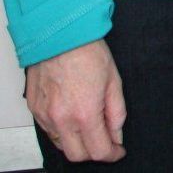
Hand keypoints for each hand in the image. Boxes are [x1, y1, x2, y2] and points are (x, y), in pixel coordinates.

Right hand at [25, 39, 125, 162]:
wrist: (60, 36)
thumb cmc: (88, 53)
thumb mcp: (114, 82)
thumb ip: (117, 112)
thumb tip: (117, 134)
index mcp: (85, 113)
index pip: (98, 150)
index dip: (112, 154)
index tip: (118, 150)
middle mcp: (61, 119)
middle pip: (77, 155)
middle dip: (94, 152)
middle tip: (105, 141)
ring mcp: (45, 116)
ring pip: (61, 145)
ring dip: (77, 142)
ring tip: (89, 125)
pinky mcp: (35, 110)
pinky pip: (49, 131)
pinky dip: (62, 131)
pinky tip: (72, 117)